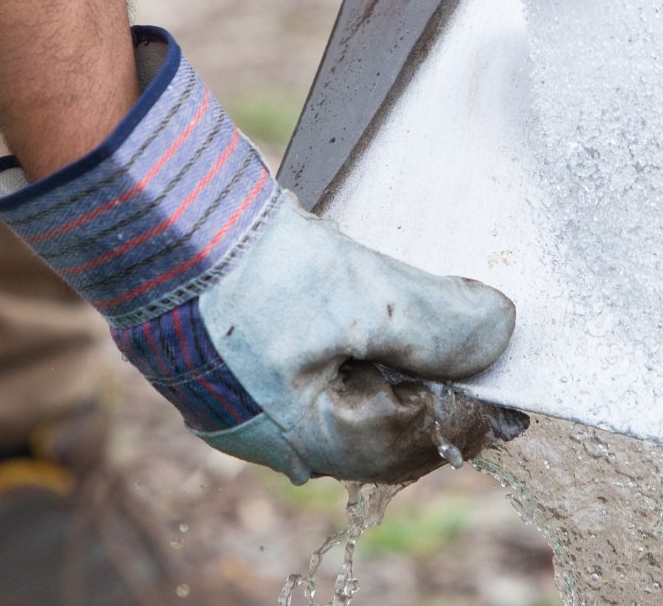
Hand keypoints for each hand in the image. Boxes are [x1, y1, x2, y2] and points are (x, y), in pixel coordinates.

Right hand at [0, 27, 523, 482]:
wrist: (149, 221)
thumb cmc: (244, 271)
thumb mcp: (359, 296)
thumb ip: (437, 323)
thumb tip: (498, 335)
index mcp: (307, 437)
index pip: (414, 441)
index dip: (471, 411)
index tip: (514, 388)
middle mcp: (274, 433)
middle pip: (380, 426)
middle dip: (432, 389)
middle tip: (481, 353)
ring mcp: (248, 399)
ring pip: (346, 395)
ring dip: (394, 364)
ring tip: (432, 324)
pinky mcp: (232, 359)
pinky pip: (312, 366)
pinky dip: (353, 343)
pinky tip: (368, 310)